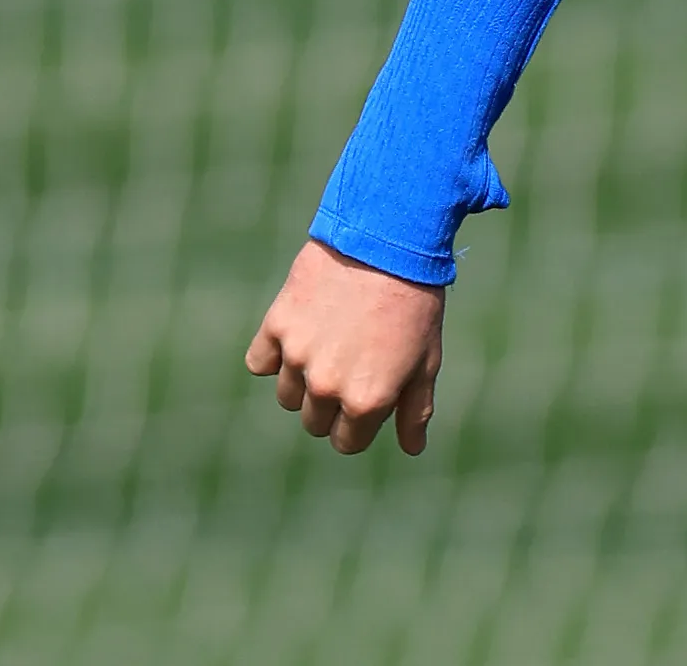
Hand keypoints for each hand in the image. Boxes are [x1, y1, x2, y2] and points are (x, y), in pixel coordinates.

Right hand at [243, 238, 446, 455]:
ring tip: (333, 341)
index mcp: (367, 400)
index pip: (347, 443)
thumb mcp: (427, 358)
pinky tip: (301, 330)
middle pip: (315, 422)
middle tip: (354, 362)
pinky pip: (260, 363)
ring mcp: (298, 356)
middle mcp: (328, 386)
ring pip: (288, 396)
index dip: (360, 424)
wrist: (389, 238)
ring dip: (305, 379)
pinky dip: (274, 353)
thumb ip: (415, 409)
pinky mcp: (276, 325)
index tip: (369, 395)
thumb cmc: (416, 301)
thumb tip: (413, 449)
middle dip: (333, 403)